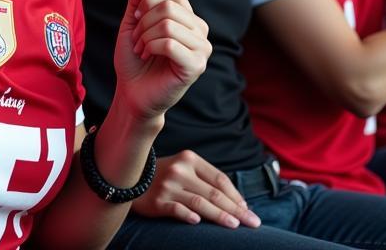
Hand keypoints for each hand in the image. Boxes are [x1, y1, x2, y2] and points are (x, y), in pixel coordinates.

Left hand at [113, 0, 210, 123]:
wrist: (132, 91)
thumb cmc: (134, 58)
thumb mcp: (131, 23)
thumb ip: (137, 0)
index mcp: (188, 16)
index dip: (149, 0)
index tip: (137, 17)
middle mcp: (200, 29)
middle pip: (169, 6)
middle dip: (144, 21)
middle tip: (137, 39)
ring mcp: (202, 48)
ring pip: (168, 25)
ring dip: (146, 36)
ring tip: (142, 49)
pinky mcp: (196, 66)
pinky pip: (170, 44)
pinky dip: (151, 47)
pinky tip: (148, 56)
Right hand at [133, 150, 260, 228]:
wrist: (132, 179)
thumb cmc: (166, 176)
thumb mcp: (185, 169)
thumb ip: (206, 180)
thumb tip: (238, 202)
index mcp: (190, 159)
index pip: (219, 179)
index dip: (236, 196)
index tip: (248, 210)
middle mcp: (180, 170)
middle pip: (213, 193)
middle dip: (236, 209)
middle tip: (252, 223)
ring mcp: (168, 185)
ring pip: (199, 203)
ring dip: (219, 216)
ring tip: (234, 226)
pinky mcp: (157, 201)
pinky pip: (176, 210)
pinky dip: (188, 216)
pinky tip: (199, 223)